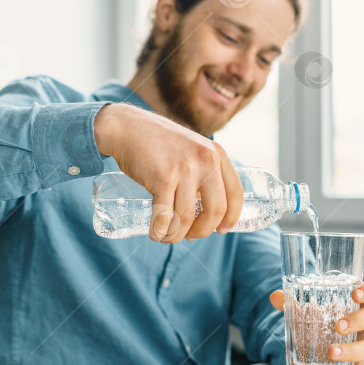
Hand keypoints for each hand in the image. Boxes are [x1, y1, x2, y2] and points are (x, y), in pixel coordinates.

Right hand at [93, 103, 242, 242]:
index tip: (222, 230)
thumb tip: (210, 211)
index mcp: (217, 154)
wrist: (128, 128)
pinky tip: (156, 233)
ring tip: (167, 236)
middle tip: (190, 236)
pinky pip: (165, 217)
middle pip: (215, 211)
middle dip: (202, 231)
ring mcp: (185, 169)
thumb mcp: (193, 149)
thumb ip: (204, 172)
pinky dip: (160, 231)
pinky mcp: (163, 178)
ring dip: (176, 235)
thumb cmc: (159, 144)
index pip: (235, 194)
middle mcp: (206, 160)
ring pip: (188, 218)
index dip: (231, 217)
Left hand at [269, 279, 363, 364]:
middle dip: (359, 320)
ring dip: (352, 351)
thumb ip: (290, 302)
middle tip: (339, 325)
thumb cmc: (320, 321)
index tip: (355, 293)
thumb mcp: (306, 309)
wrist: (319, 346)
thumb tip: (275, 297)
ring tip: (331, 352)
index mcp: (358, 304)